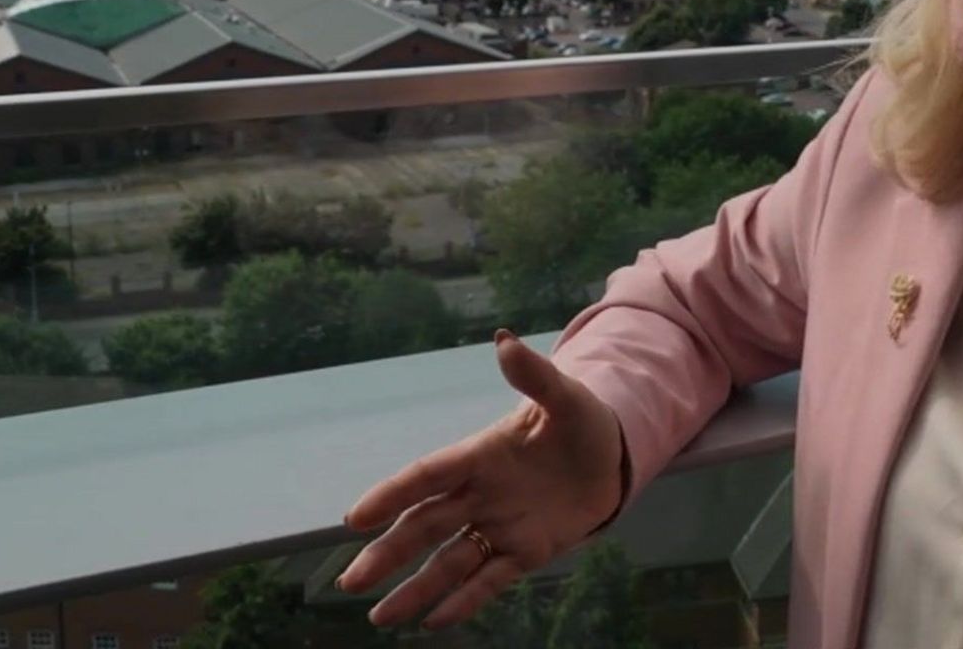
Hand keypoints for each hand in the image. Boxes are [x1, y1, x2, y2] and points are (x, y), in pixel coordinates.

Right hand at [338, 329, 626, 628]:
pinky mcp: (526, 551)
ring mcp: (500, 526)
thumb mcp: (566, 397)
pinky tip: (434, 621)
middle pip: (424, 527)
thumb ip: (534, 376)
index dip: (391, 496)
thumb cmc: (582, 421)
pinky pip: (490, 579)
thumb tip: (504, 341)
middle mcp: (480, 495)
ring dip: (415, 589)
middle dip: (387, 554)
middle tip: (349, 582)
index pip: (426, 476)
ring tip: (380, 618)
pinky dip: (464, 600)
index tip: (355, 519)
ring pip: (449, 562)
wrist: (614, 455)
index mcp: (480, 455)